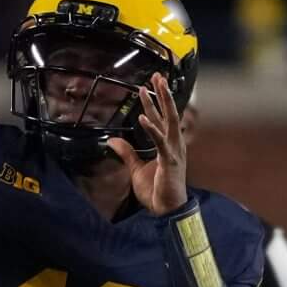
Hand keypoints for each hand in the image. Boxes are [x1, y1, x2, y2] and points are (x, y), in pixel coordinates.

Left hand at [122, 74, 188, 214]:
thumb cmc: (157, 191)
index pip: (161, 119)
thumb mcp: (136, 169)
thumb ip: (127, 153)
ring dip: (163, 102)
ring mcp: (174, 151)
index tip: (147, 87)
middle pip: (169, 113)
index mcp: (168, 146)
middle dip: (163, 94)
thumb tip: (112, 141)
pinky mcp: (169, 160)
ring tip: (157, 86)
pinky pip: (160, 141)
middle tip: (158, 76)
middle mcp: (174, 144)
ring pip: (170, 121)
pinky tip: (142, 117)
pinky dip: (151, 129)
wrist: (167, 210)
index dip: (154, 102)